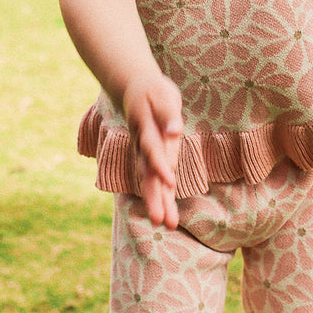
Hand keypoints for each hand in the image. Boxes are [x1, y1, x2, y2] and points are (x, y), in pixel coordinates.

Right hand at [123, 74, 183, 228]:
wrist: (136, 88)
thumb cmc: (153, 91)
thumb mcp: (162, 96)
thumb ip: (168, 115)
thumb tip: (176, 131)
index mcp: (147, 130)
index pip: (153, 151)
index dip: (160, 167)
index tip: (169, 183)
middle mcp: (144, 146)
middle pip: (148, 174)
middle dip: (155, 197)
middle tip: (161, 220)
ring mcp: (147, 153)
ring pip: (150, 181)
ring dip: (158, 201)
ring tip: (167, 223)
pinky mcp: (153, 156)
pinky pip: (156, 178)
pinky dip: (162, 195)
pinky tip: (168, 213)